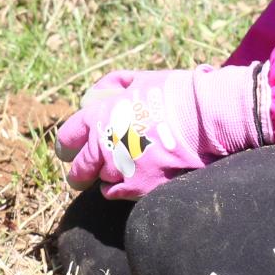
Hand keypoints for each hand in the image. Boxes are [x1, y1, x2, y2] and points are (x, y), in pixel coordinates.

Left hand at [53, 63, 270, 198]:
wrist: (207, 118)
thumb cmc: (175, 93)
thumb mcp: (139, 79)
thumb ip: (109, 88)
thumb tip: (92, 98)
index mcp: (99, 117)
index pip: (67, 138)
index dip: (68, 145)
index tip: (70, 150)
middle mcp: (104, 147)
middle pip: (78, 170)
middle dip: (80, 171)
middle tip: (84, 172)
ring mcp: (121, 170)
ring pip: (99, 182)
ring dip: (106, 177)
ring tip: (123, 168)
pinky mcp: (140, 189)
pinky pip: (117, 194)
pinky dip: (121, 189)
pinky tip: (134, 178)